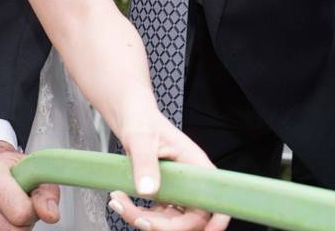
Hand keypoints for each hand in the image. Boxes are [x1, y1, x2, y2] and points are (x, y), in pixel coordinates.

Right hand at [0, 140, 59, 230]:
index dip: (32, 211)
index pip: (22, 214)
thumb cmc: (7, 169)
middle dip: (21, 224)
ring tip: (6, 211)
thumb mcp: (33, 171)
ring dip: (9, 229)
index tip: (28, 201)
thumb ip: (47, 194)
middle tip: (19, 208)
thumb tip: (50, 215)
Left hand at [110, 110, 229, 230]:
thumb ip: (145, 163)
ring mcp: (178, 190)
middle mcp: (191, 182)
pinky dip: (138, 214)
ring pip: (171, 222)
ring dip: (144, 221)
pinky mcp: (165, 194)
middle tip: (137, 217)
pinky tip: (120, 201)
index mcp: (196, 166)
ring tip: (118, 202)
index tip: (209, 230)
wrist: (131, 116)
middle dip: (162, 226)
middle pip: (190, 220)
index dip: (216, 220)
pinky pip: (157, 216)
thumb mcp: (142, 139)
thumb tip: (147, 191)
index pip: (215, 200)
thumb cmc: (142, 119)